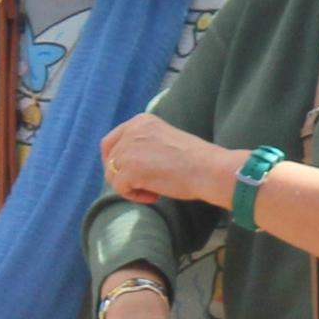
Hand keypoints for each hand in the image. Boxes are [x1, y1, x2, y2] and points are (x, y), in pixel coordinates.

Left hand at [97, 114, 234, 207]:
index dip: (114, 161)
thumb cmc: (194, 161)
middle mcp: (132, 130)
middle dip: (121, 176)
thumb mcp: (163, 140)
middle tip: (139, 186)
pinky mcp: (131, 168)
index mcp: (140, 121)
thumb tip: (122, 165)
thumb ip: (142, 145)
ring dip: (130, 187)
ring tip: (154, 190)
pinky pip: (120, 188)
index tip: (128, 175)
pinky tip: (154, 195)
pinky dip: (135, 196)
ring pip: (112, 175)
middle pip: (109, 160)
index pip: (111, 141)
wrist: (209, 169)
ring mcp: (130, 148)